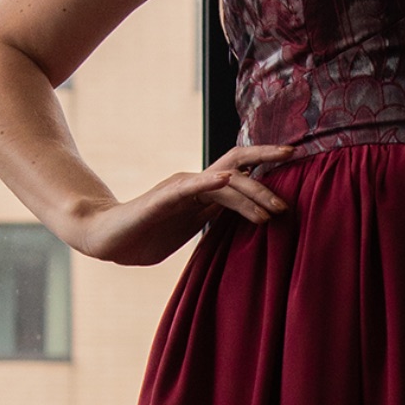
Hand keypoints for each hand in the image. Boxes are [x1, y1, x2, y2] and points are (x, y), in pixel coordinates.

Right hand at [65, 144, 295, 264]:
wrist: (108, 240)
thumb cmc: (147, 236)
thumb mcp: (192, 230)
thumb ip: (216, 221)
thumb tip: (249, 220)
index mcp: (204, 193)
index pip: (242, 173)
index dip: (267, 168)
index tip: (296, 165)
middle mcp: (196, 184)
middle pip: (238, 168)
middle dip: (268, 176)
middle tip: (291, 200)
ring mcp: (181, 188)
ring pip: (223, 182)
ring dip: (250, 195)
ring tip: (272, 209)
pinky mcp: (164, 198)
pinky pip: (190, 188)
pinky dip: (209, 183)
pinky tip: (227, 181)